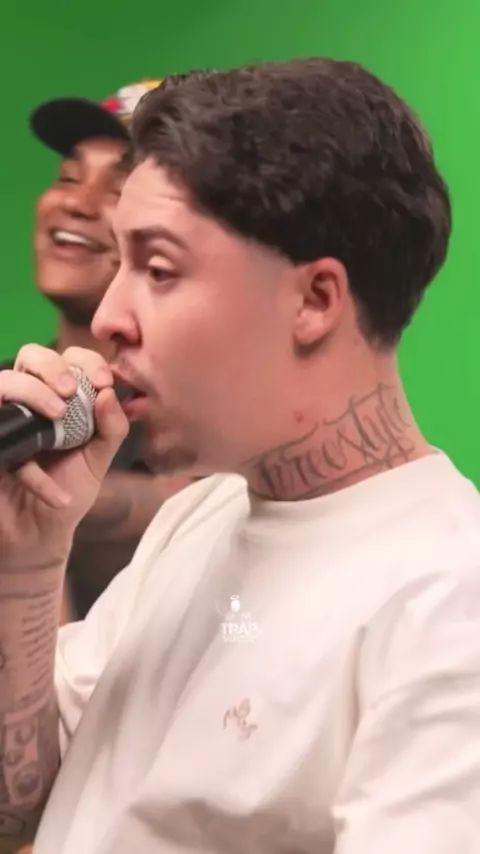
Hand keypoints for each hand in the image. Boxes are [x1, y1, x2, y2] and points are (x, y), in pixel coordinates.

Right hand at [0, 345, 127, 567]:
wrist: (42, 533)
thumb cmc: (68, 488)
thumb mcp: (99, 458)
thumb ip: (112, 427)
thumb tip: (108, 392)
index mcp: (58, 395)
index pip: (68, 358)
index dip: (86, 360)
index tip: (104, 382)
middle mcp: (28, 400)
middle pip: (29, 355)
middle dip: (52, 365)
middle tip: (70, 392)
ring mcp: (5, 421)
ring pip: (4, 383)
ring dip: (32, 392)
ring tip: (58, 416)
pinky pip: (2, 438)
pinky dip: (32, 473)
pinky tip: (56, 496)